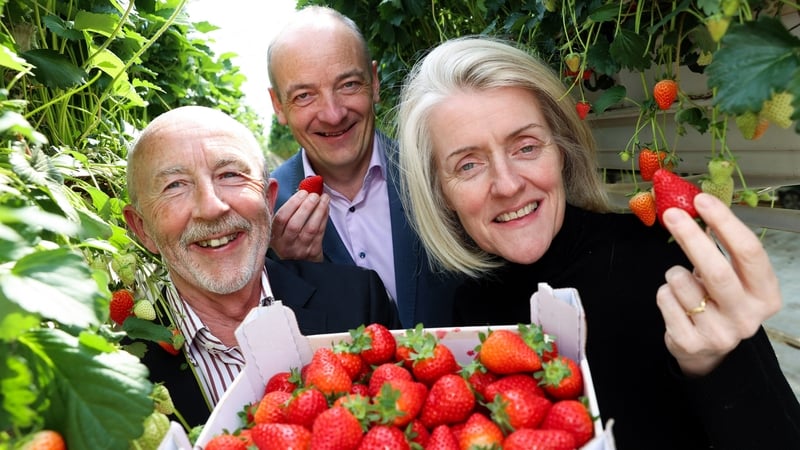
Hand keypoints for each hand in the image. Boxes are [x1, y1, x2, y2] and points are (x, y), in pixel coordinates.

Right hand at [270, 190, 329, 261]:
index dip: (292, 204)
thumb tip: (278, 182)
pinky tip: (326, 207)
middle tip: (314, 194)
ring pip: (310, 229)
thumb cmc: (288, 237)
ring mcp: (300, 249)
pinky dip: (324, 218)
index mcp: (274, 236)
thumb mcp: (278, 227)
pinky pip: (320, 232)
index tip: (302, 192)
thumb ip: (279, 207)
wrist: (298, 262)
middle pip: (295, 224)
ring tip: (324, 197)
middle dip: (306, 206)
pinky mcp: (313, 252)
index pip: (280, 219)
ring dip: (318, 210)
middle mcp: (285, 244)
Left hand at [656, 193, 781, 375]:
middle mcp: (747, 318)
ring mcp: (719, 334)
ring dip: (674, 272)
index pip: (750, 253)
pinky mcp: (690, 343)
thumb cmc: (719, 302)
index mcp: (765, 296)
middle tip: (672, 214)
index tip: (703, 200)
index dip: (726, 222)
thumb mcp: (731, 276)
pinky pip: (665, 299)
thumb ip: (720, 246)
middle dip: (691, 238)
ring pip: (682, 283)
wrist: (706, 350)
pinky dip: (665, 292)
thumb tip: (699, 206)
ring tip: (682, 282)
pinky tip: (676, 302)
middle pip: (717, 270)